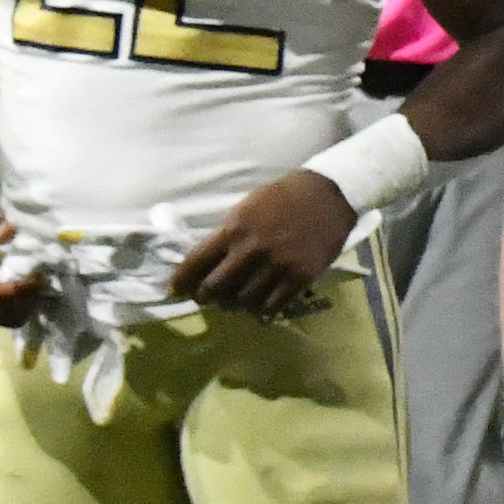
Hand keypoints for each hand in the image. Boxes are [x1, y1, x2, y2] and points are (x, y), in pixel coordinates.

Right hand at [0, 187, 49, 324]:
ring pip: (5, 318)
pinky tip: (32, 289)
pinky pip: (5, 315)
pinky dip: (22, 306)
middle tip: (43, 279)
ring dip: (26, 305)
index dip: (18, 290)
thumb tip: (10, 231)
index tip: (39, 276)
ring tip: (39, 284)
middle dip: (26, 299)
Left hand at [172, 167, 357, 315]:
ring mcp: (277, 266)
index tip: (176, 289)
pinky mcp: (300, 277)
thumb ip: (227, 234)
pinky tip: (260, 302)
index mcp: (234, 228)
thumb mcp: (246, 207)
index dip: (182, 280)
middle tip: (205, 298)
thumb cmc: (282, 197)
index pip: (196, 262)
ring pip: (243, 300)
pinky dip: (261, 307)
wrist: (327, 196)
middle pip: (215, 287)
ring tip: (234, 300)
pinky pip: (272, 304)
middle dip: (205, 296)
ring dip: (234, 303)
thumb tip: (208, 261)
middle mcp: (252, 250)